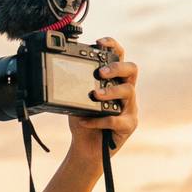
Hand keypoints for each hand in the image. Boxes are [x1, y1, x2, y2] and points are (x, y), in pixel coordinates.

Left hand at [68, 37, 139, 164]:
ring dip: (110, 91)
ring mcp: (130, 108)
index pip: (119, 57)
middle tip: (100, 73)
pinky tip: (85, 121)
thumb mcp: (75, 100)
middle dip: (117, 67)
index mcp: (114, 81)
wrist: (86, 148)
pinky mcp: (129, 125)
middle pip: (132, 69)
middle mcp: (125, 91)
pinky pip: (116, 119)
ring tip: (94, 95)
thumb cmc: (83, 121)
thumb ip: (74, 87)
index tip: (100, 42)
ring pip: (128, 91)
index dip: (113, 46)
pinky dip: (98, 120)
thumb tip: (59, 73)